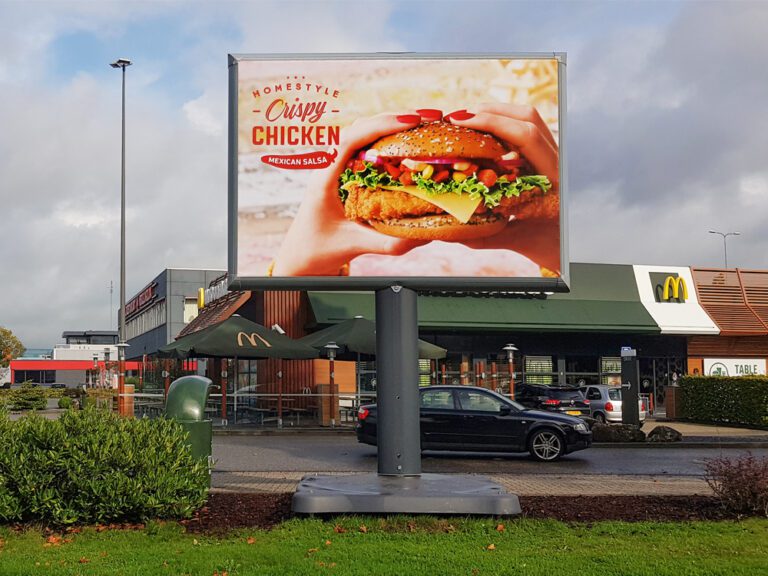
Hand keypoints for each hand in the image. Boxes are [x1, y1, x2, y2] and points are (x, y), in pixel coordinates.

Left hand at [272, 113, 426, 275]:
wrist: (300, 257)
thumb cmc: (320, 250)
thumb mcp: (355, 247)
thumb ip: (388, 243)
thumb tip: (426, 235)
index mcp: (323, 179)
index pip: (349, 140)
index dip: (380, 126)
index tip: (409, 121)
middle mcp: (327, 166)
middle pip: (359, 129)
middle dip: (394, 119)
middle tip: (428, 117)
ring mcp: (334, 167)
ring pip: (363, 134)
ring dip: (392, 125)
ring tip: (424, 123)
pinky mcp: (343, 172)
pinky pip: (364, 146)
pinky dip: (388, 138)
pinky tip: (410, 140)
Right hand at [448, 104, 560, 272]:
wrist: (577, 252)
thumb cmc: (552, 249)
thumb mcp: (518, 242)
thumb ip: (484, 236)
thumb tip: (447, 232)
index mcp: (554, 178)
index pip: (525, 136)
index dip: (491, 123)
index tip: (462, 121)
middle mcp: (558, 163)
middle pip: (528, 118)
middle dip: (491, 112)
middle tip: (458, 118)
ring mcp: (557, 158)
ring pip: (531, 120)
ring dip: (498, 114)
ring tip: (468, 120)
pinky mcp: (551, 159)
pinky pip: (530, 132)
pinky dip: (505, 126)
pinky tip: (484, 133)